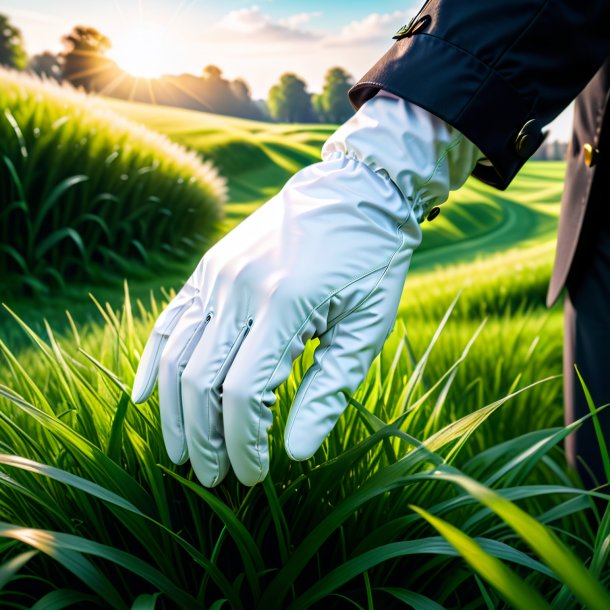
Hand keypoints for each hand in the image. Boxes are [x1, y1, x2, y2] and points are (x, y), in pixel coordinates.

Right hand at [131, 152, 420, 485]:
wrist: (357, 191)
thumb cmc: (372, 263)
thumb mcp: (367, 327)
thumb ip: (328, 391)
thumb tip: (294, 453)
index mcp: (286, 306)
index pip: (246, 394)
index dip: (244, 444)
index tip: (254, 474)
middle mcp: (240, 289)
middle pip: (201, 382)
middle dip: (206, 439)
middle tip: (216, 476)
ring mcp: (217, 275)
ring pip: (176, 356)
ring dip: (174, 413)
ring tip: (183, 453)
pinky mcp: (208, 267)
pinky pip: (169, 320)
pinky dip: (152, 362)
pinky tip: (144, 397)